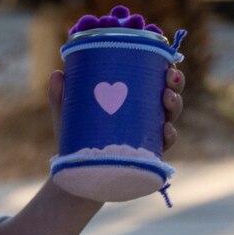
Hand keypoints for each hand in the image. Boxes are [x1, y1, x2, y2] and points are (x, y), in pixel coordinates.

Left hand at [47, 65, 186, 150]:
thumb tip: (57, 73)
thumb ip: (61, 95)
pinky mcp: (148, 154)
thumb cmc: (74, 138)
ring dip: (175, 104)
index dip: (166, 69)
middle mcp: (145, 115)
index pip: (155, 79)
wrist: (74, 173)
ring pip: (171, 115)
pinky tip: (166, 129)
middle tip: (169, 78)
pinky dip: (170, 135)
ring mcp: (148, 135)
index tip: (166, 62)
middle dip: (176, 83)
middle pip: (170, 94)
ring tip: (166, 98)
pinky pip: (165, 144)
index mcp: (132, 99)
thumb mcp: (67, 114)